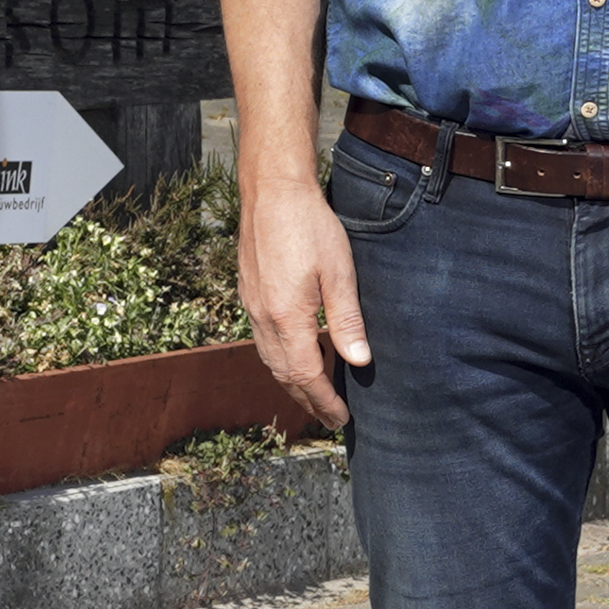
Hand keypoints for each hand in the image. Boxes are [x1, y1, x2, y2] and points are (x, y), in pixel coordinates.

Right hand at [238, 179, 369, 428]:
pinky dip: (280, 359)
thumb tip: (359, 361)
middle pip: (283, 374)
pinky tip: (295, 354)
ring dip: (292, 382)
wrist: (271, 190)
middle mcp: (263, 318)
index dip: (324, 401)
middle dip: (307, 400)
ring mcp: (251, 305)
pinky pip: (262, 340)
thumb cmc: (309, 225)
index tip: (341, 419)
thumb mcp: (339, 272)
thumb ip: (347, 320)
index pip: (305, 375)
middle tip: (330, 416)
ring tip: (314, 394)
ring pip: (269, 359)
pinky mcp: (249, 293)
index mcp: (287, 317)